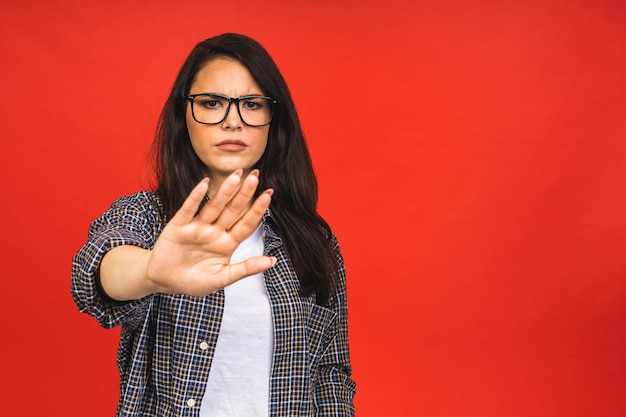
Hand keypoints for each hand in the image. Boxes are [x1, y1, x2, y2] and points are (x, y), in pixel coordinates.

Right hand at [146, 169, 274, 296]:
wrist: (164, 283)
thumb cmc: (194, 282)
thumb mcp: (222, 278)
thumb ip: (245, 269)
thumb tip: (272, 262)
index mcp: (227, 243)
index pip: (246, 224)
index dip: (257, 210)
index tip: (268, 195)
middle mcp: (214, 231)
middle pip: (233, 210)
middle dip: (244, 193)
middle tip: (255, 176)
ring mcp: (197, 227)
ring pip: (214, 206)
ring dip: (225, 191)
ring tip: (237, 175)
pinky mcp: (179, 226)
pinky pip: (189, 209)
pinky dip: (196, 196)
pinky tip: (204, 184)